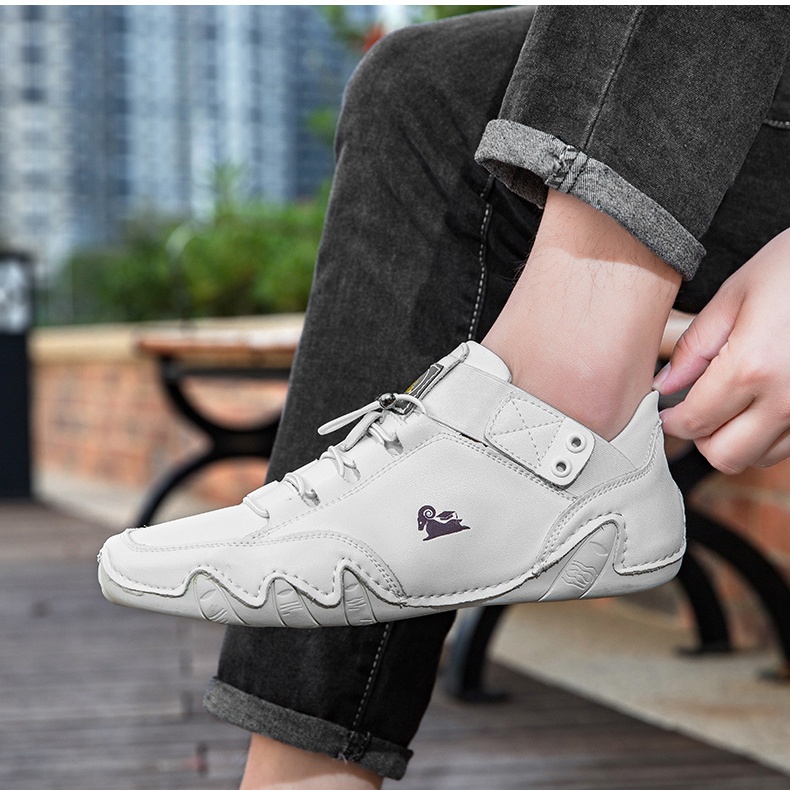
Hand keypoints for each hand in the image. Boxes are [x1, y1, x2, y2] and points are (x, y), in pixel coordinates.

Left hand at [655, 228, 789, 473]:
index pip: (694, 422)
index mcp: (751, 368)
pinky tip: (760, 404)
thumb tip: (665, 385)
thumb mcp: (735, 295)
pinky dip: (767, 436)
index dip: (670, 422)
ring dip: (735, 441)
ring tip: (728, 405)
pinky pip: (789, 446)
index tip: (663, 411)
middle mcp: (786, 400)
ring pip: (759, 457)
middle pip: (725, 455)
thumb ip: (695, 346)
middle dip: (700, 437)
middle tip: (692, 410)